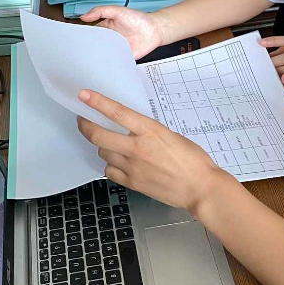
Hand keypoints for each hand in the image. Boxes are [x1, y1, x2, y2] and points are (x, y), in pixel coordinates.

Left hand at [76, 90, 223, 215]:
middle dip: (86, 126)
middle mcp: (137, 148)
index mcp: (149, 131)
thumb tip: (132, 128)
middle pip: (99, 135)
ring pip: (103, 153)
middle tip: (83, 120)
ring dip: (102, 146)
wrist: (200, 188)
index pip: (117, 112)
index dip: (97, 102)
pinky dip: (110, 166)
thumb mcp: (170, 134)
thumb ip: (148, 131)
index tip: (83, 95)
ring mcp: (133, 168)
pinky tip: (117, 163)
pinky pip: (110, 172)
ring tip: (108, 142)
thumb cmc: (192, 160)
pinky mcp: (133, 184)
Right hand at [79, 5, 165, 59]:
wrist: (154, 30)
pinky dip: (108, 65)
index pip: (91, 33)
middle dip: (87, 50)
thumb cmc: (137, 18)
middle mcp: (109, 39)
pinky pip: (113, 63)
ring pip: (102, 55)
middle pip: (95, 46)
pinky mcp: (123, 58)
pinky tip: (103, 67)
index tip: (74, 40)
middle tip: (78, 54)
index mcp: (105, 28)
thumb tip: (84, 16)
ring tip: (87, 63)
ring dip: (97, 58)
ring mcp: (116, 49)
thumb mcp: (117, 11)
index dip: (83, 36)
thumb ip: (101, 11)